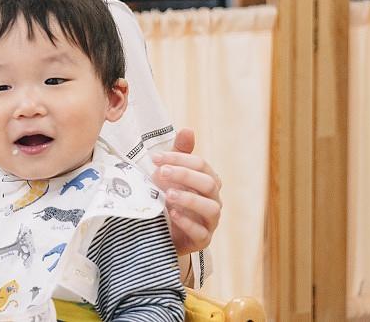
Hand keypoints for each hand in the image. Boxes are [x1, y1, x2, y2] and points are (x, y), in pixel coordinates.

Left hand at [152, 128, 221, 255]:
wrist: (163, 232)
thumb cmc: (169, 198)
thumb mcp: (170, 175)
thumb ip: (180, 154)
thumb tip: (188, 129)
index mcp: (208, 181)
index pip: (201, 165)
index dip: (179, 159)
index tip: (155, 158)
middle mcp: (214, 200)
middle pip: (209, 183)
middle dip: (185, 175)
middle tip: (161, 172)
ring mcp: (210, 221)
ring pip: (210, 208)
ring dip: (189, 199)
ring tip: (168, 194)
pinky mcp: (202, 240)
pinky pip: (201, 232)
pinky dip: (187, 222)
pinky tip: (173, 214)